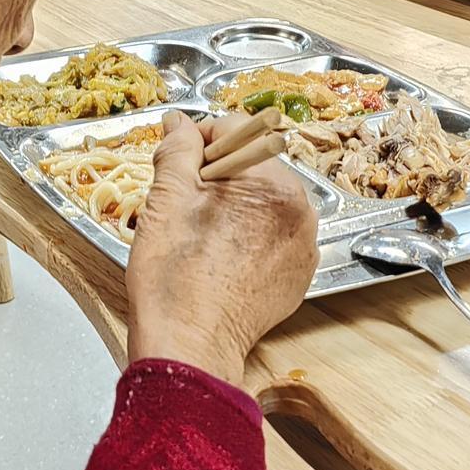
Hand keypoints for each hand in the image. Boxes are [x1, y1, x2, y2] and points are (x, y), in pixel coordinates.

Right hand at [127, 112, 318, 385]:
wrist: (189, 346)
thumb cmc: (174, 276)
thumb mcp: (166, 199)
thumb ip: (177, 149)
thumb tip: (179, 123)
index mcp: (271, 182)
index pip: (235, 129)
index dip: (197, 141)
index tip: (175, 166)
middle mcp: (299, 208)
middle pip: (253, 164)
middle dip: (218, 174)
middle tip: (184, 205)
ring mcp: (303, 243)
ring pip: (264, 199)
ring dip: (234, 204)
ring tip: (201, 234)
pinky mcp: (298, 272)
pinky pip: (273, 234)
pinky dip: (249, 235)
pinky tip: (221, 255)